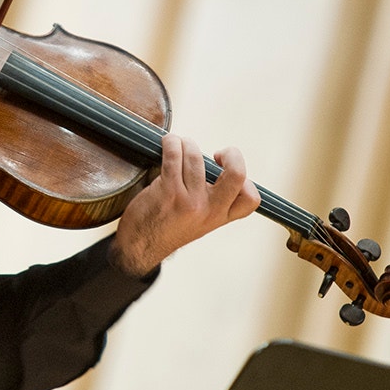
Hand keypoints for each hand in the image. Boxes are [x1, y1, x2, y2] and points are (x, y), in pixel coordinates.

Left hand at [108, 134, 259, 275]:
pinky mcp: (168, 192)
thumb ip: (214, 200)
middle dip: (232, 154)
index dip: (246, 180)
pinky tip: (167, 144)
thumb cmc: (168, 226)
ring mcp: (189, 201)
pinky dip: (170, 143)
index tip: (227, 174)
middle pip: (236, 174)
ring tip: (179, 146)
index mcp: (220, 217)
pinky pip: (173, 156)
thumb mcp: (200, 221)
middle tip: (217, 154)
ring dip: (187, 144)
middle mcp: (209, 210)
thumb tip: (219, 165)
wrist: (139, 246)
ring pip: (196, 157)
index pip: (251, 199)